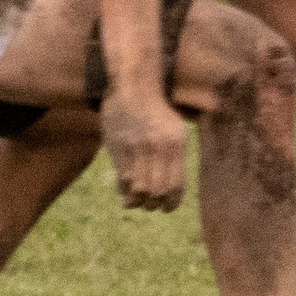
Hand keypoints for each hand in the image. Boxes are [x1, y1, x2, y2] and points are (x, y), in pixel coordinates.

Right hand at [100, 89, 188, 211]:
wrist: (132, 86)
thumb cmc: (157, 110)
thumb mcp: (176, 128)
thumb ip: (175, 157)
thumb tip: (171, 190)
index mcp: (177, 143)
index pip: (176, 185)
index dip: (171, 203)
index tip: (167, 208)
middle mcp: (158, 147)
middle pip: (156, 191)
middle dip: (153, 204)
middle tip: (151, 206)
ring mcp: (137, 148)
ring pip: (138, 189)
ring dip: (137, 201)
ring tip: (136, 202)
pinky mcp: (118, 148)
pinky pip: (123, 178)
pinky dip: (124, 190)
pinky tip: (126, 190)